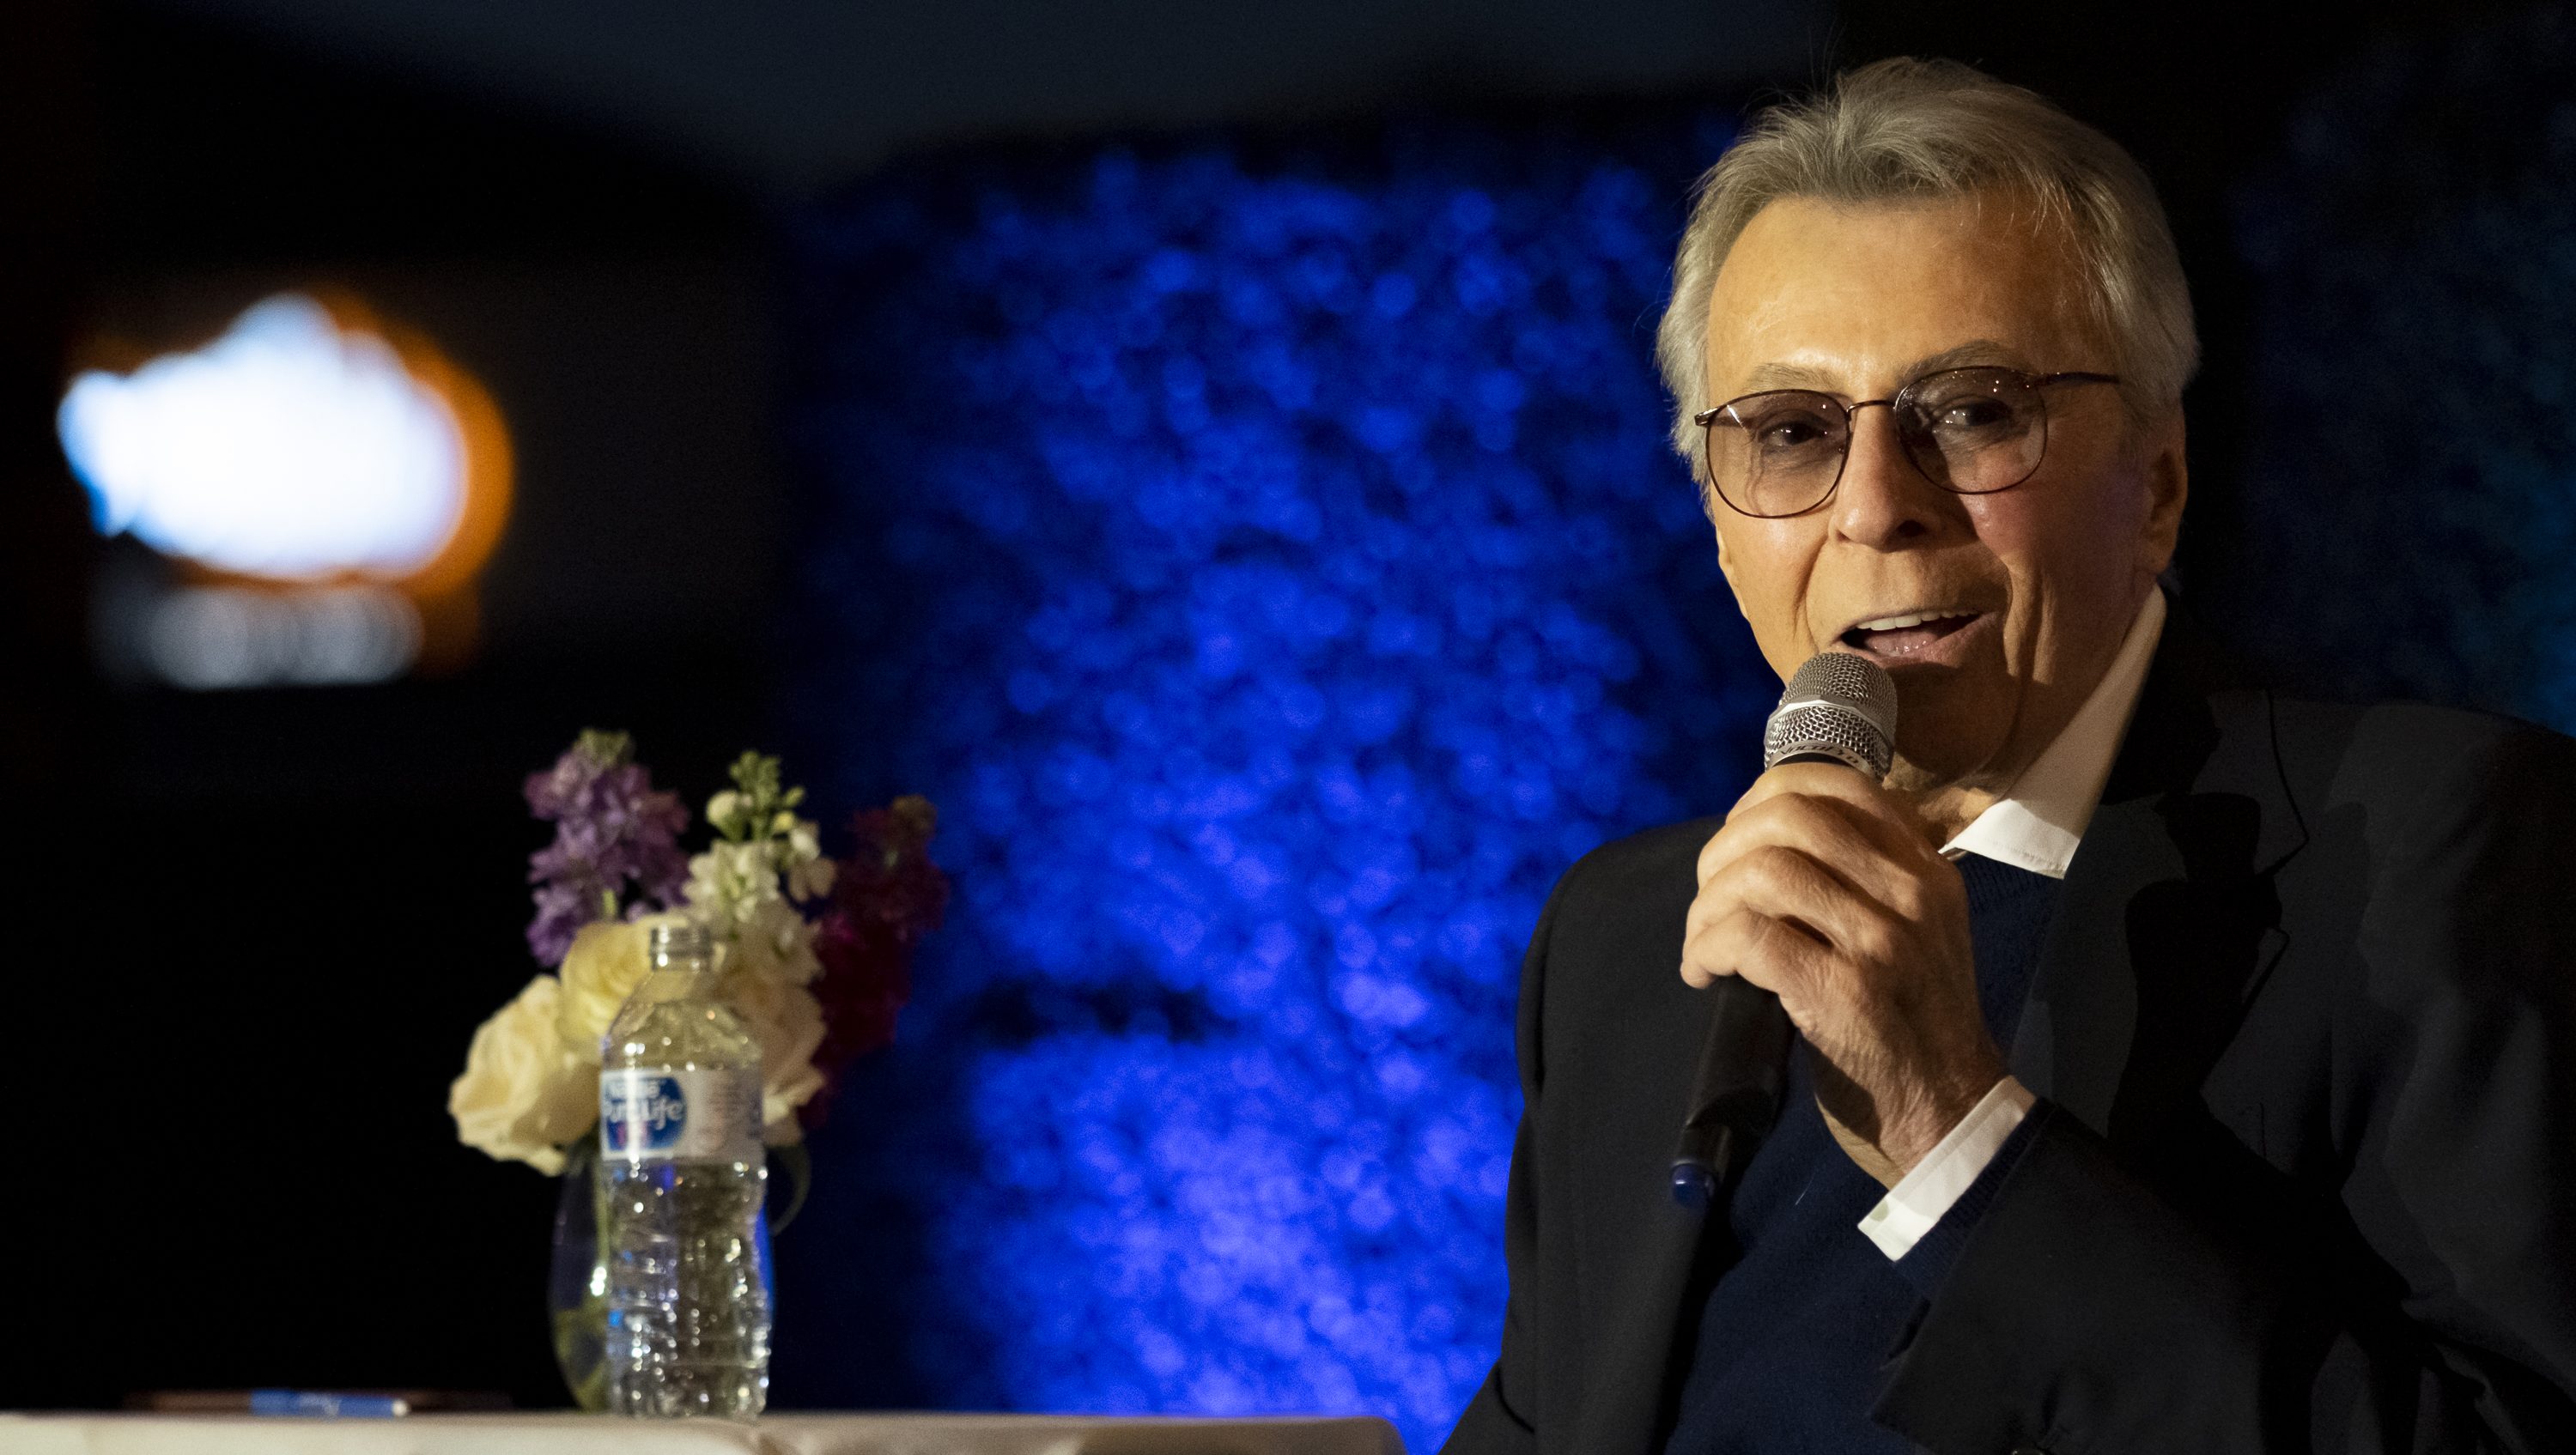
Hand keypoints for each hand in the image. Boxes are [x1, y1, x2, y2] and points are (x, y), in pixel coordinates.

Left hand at [1680, 763, 2003, 1185]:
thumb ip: (1868, 878)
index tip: (1738, 836)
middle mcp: (1910, 894)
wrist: (1950, 1111)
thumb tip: (1769, 837)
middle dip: (1725, 849)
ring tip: (1704, 942)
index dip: (1766, 796)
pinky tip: (1703, 972)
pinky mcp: (1842, 993)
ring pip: (1763, 872)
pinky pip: (1748, 936)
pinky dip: (1707, 947)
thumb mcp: (1918, 931)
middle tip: (1710, 897)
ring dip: (1709, 904)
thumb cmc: (1916, 1023)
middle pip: (1789, 818)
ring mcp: (1879, 943)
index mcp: (1927, 870)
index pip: (1840, 784)